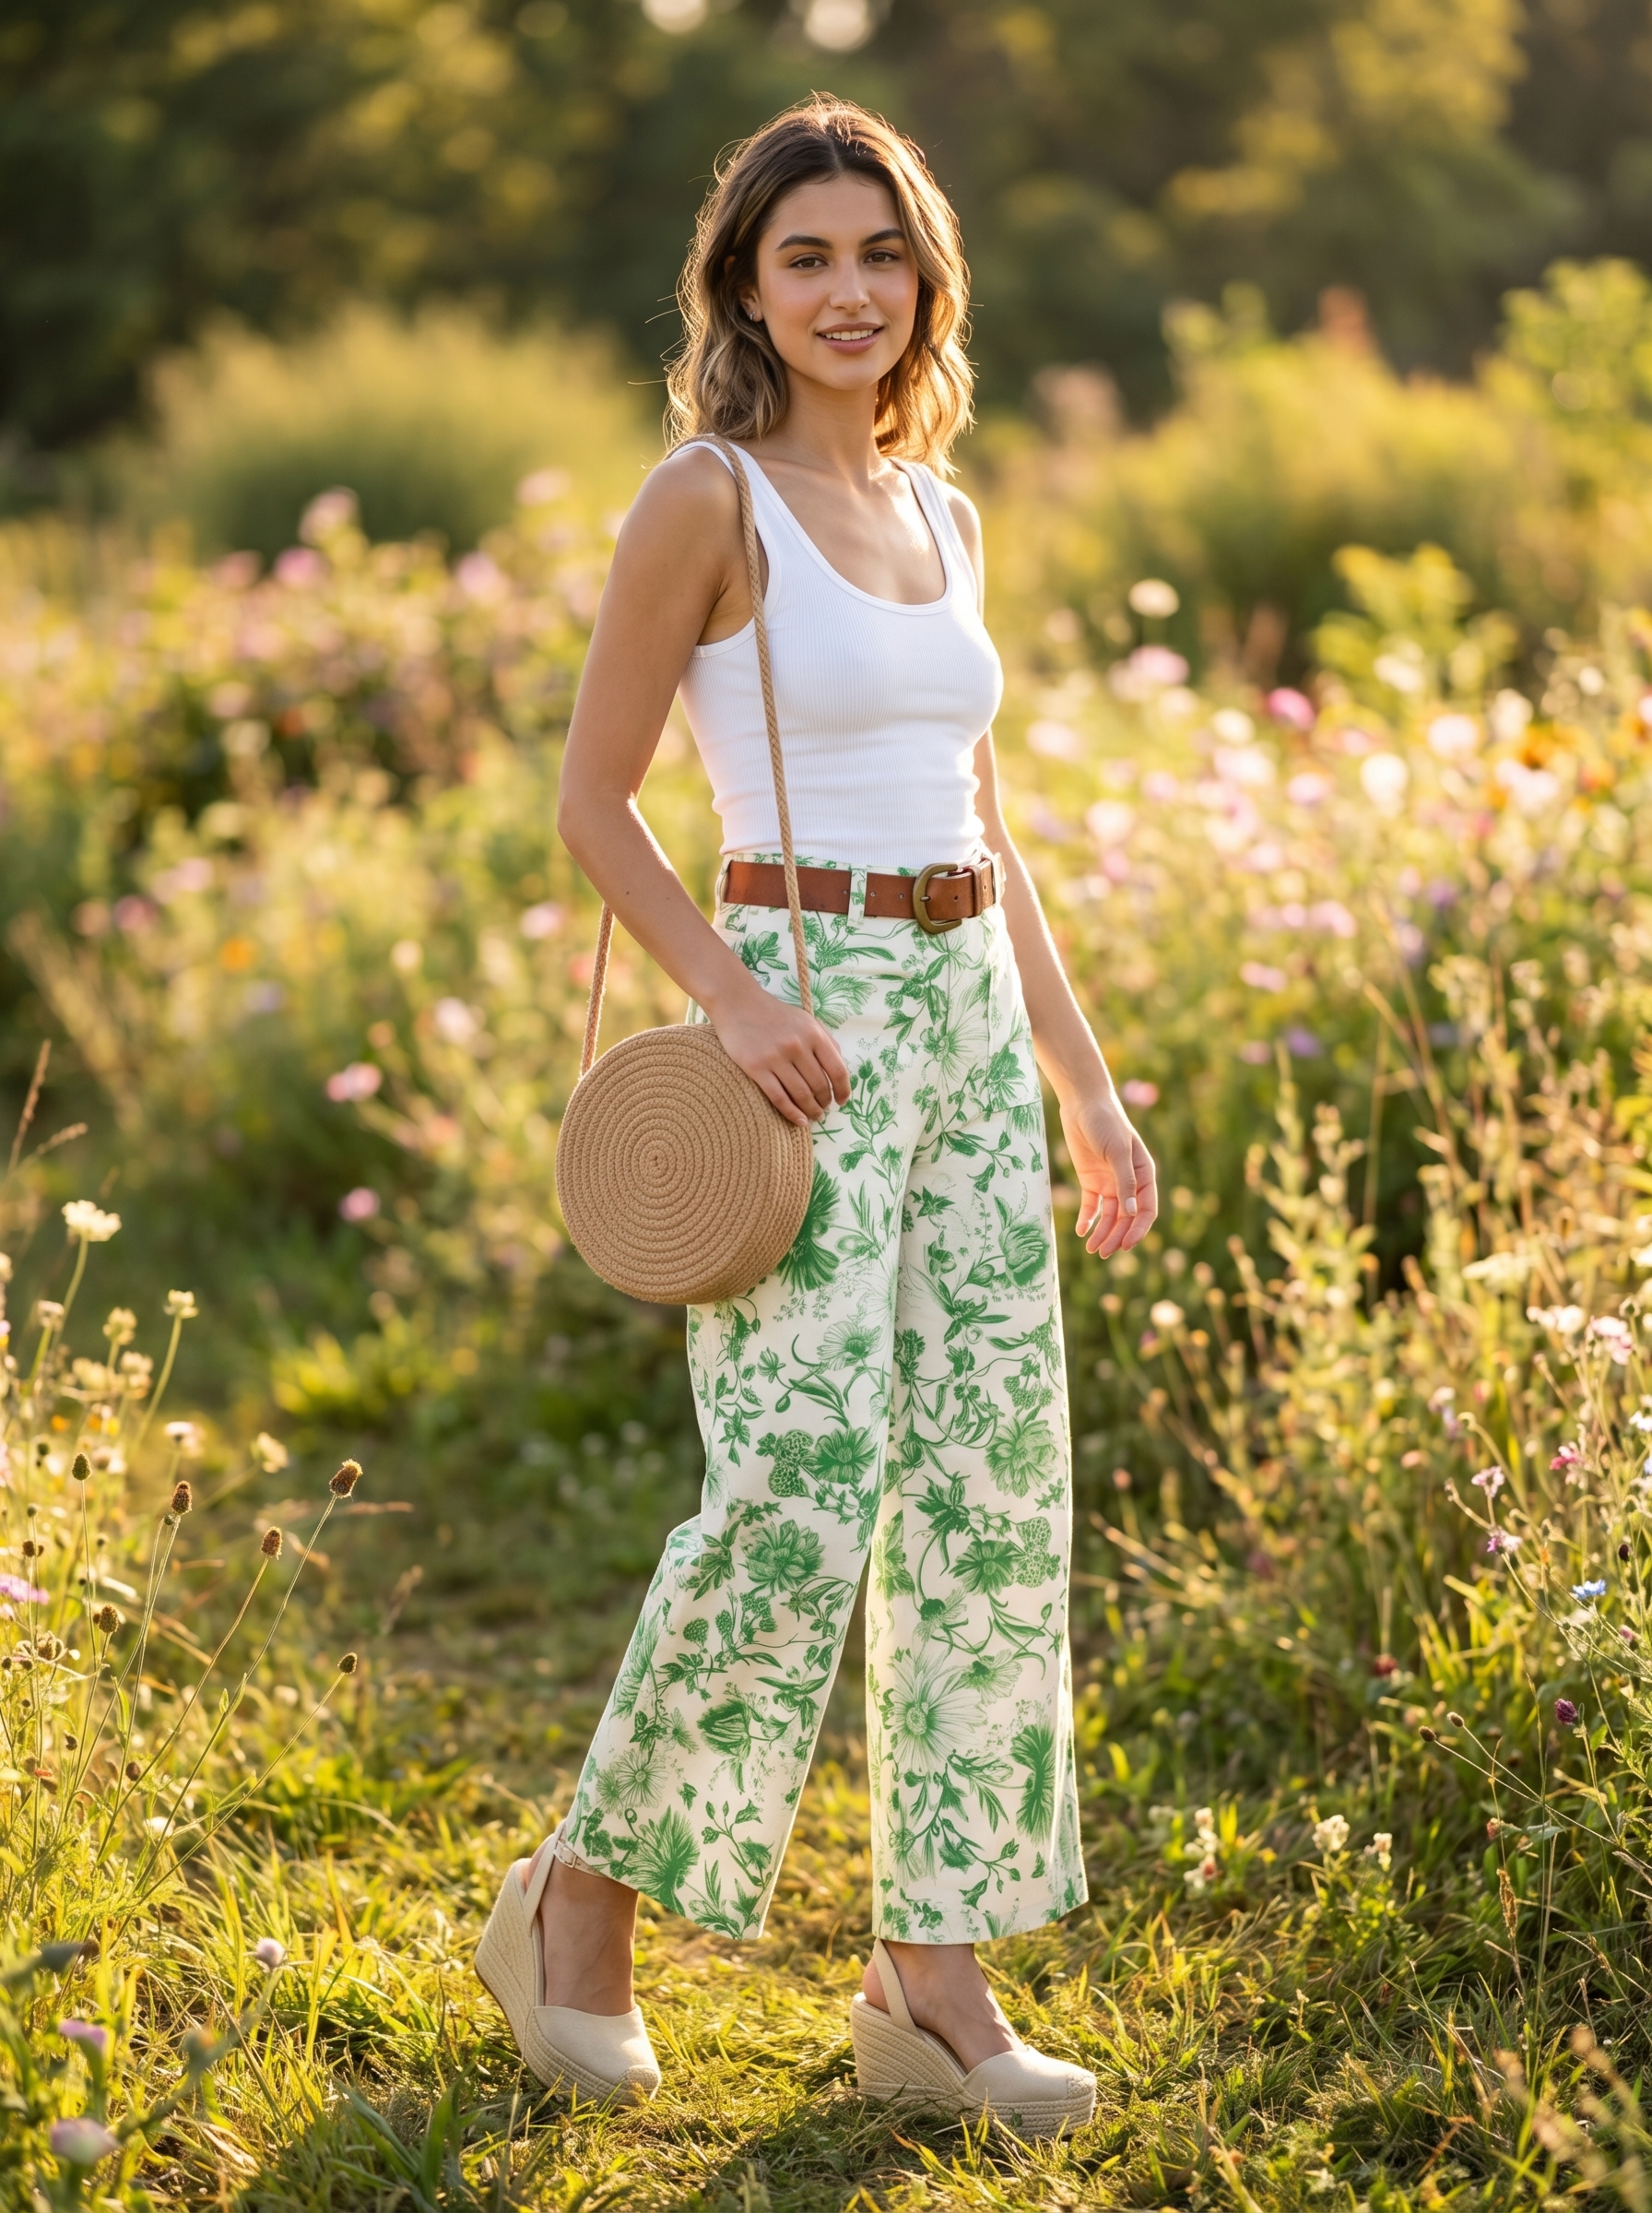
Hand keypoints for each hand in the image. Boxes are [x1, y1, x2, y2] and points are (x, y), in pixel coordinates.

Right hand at [706, 972, 850, 1125]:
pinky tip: (800, 1121)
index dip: (843, 1090)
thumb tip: (841, 1068)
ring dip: (812, 1110)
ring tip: (814, 1116)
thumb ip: (826, 1040)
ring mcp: (776, 1058)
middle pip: (819, 1085)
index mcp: (814, 1034)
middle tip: (824, 1109)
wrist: (738, 1005)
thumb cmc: (776, 1015)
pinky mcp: (756, 1068)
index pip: (837, 1070)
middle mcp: (797, 1046)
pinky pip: (779, 1098)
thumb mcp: (806, 1020)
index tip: (842, 1100)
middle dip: (825, 1102)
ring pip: (801, 1094)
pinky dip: (792, 1113)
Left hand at [1061, 1088, 1157, 1256]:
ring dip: (1102, 1233)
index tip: (1126, 1246)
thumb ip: (1124, 1181)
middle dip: (1116, 1236)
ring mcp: (1110, 1182)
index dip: (1138, 1230)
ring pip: (1109, 1216)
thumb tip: (1131, 1212)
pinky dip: (1087, 1220)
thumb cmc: (1106, 1123)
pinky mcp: (1091, 1181)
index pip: (1146, 1210)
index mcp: (1143, 1175)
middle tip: (1102, 1253)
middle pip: (1126, 1218)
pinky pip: (1091, 1206)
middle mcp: (1128, 1182)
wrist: (1082, 1104)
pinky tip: (1081, 1231)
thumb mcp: (1118, 1151)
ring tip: (1091, 1249)